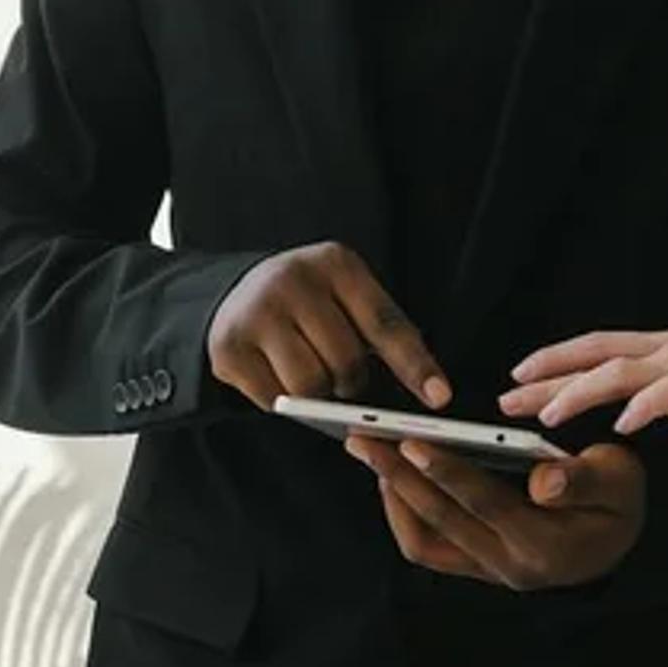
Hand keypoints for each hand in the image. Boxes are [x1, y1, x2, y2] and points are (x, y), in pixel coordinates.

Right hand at [205, 241, 447, 412]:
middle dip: (353, 381)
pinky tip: (281, 378)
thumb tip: (429, 394)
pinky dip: (285, 402)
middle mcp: (293, 281)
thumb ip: (381, 334)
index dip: (414, 364)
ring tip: (315, 377)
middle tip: (345, 378)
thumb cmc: (312, 303)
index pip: (385, 322)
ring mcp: (256, 313)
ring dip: (319, 394)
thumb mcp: (348, 296)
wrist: (238, 292)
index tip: (439, 397)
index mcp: (336, 264)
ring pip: (309, 385)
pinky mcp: (228, 348)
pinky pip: (273, 400)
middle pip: (345, 361)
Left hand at [345, 435, 645, 590]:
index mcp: (547, 546)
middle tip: (363, 438)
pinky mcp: (475, 567)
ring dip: (392, 497)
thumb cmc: (618, 500)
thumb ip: (584, 479)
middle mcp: (511, 567)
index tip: (412, 441)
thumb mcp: (621, 480)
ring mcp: (489, 572)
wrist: (618, 545)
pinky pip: (427, 547)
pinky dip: (402, 513)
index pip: (486, 504)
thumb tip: (542, 481)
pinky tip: (392, 477)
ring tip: (370, 453)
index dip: (448, 472)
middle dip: (398, 477)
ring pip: (424, 541)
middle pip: (442, 521)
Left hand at [499, 329, 667, 447]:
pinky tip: (619, 429)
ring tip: (547, 416)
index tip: (523, 372)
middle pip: (593, 358)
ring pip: (616, 374)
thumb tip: (641, 402)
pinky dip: (639, 411)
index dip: (558, 358)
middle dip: (548, 376)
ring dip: (577, 394)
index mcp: (665, 349)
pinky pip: (664, 397)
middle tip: (509, 395)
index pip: (599, 346)